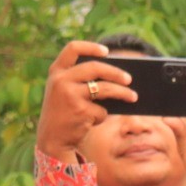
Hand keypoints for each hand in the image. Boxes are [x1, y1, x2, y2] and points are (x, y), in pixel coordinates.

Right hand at [36, 41, 136, 161]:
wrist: (52, 138)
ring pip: (105, 89)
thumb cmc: (64, 112)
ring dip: (123, 93)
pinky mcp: (81, 111)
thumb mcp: (65, 92)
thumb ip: (81, 81)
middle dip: (116, 73)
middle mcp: (61, 80)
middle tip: (130, 79)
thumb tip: (117, 77)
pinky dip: (102, 116)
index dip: (91, 47)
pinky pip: (102, 110)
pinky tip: (93, 121)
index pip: (73, 49)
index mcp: (56, 71)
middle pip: (96, 68)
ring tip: (134, 97)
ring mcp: (70, 95)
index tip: (107, 51)